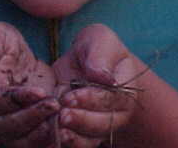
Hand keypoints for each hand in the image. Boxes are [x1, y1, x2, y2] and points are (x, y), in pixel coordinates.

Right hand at [0, 22, 58, 146]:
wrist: (6, 63)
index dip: (18, 98)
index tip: (40, 91)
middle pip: (8, 125)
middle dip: (32, 117)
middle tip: (55, 105)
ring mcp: (5, 124)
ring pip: (20, 139)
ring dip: (41, 133)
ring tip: (61, 119)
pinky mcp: (23, 129)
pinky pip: (32, 143)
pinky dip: (47, 140)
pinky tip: (65, 130)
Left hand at [52, 24, 144, 147]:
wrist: (84, 62)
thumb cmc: (95, 48)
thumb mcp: (100, 39)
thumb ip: (100, 54)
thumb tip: (100, 75)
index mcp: (125, 88)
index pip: (112, 98)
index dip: (92, 99)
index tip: (71, 96)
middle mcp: (117, 111)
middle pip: (103, 122)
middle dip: (82, 120)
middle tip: (62, 115)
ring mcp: (101, 125)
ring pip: (91, 138)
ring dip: (75, 137)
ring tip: (58, 131)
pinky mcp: (83, 133)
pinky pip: (79, 144)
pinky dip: (67, 144)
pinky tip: (53, 139)